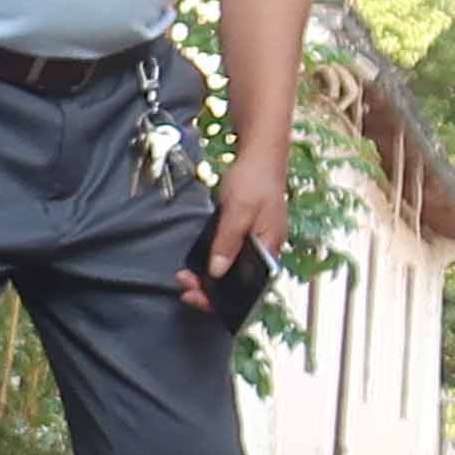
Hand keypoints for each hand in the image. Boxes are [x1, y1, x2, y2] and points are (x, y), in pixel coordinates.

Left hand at [182, 148, 292, 310]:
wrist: (258, 156)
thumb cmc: (254, 180)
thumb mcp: (239, 210)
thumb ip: (228, 241)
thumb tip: (217, 272)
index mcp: (270, 249)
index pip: (250, 288)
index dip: (225, 299)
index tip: (197, 297)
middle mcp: (264, 251)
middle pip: (239, 283)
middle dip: (210, 290)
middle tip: (183, 285)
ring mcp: (254, 244)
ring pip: (231, 271)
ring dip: (208, 278)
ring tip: (184, 278)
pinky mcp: (242, 236)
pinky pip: (227, 257)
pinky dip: (211, 263)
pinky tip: (194, 265)